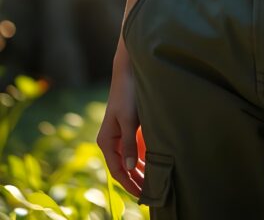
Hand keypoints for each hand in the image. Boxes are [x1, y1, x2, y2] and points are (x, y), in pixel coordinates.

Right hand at [97, 63, 145, 197]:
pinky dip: (143, 159)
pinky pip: (135, 150)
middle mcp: (111, 141)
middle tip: (151, 194)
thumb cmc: (128, 93)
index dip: (129, 184)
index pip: (117, 170)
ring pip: (129, 161)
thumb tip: (128, 168)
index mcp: (106, 141)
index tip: (142, 195)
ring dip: (140, 172)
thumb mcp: (129, 119)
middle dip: (135, 181)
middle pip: (123, 168)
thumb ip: (129, 144)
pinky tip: (153, 166)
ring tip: (153, 184)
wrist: (130, 71)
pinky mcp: (129, 129)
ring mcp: (120, 136)